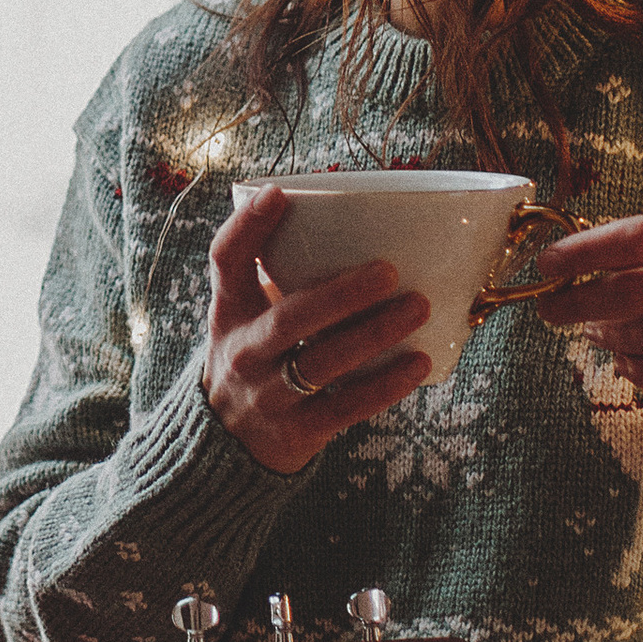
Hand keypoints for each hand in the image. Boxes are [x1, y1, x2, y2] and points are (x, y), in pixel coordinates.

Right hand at [200, 183, 432, 472]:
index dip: (247, 227)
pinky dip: (385, 386)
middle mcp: (243, 352)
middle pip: (289, 319)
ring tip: (418, 308)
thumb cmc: (254, 360)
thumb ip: (281, 280)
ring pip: (322, 363)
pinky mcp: (297, 432)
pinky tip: (419, 364)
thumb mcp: (246, 319)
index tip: (278, 195)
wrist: (223, 446)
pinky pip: (346, 408)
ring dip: (374, 334)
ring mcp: (268, 396)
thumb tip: (356, 227)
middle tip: (389, 270)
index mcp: (229, 312)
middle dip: (340, 294)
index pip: (225, 262)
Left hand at [527, 202, 642, 393]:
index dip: (582, 252)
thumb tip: (589, 260)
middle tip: (549, 310)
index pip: (636, 237)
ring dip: (606, 337)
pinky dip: (638, 371)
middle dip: (578, 303)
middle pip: (632, 292)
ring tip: (590, 332)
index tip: (546, 264)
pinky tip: (624, 362)